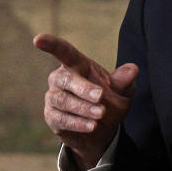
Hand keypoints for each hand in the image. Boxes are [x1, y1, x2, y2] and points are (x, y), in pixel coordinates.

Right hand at [34, 33, 137, 170]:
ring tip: (101, 114)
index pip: (63, 51)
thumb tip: (133, 69)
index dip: (51, 44)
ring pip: (63, 100)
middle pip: (66, 79)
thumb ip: (124, 81)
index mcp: (77, 65)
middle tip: (101, 96)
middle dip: (83, 88)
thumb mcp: (122, 91)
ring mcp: (54, 97)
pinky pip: (61, 119)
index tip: (38, 39)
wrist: (103, 130)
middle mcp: (61, 79)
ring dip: (83, 107)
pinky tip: (92, 126)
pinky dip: (78, 122)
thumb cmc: (110, 102)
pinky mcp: (52, 117)